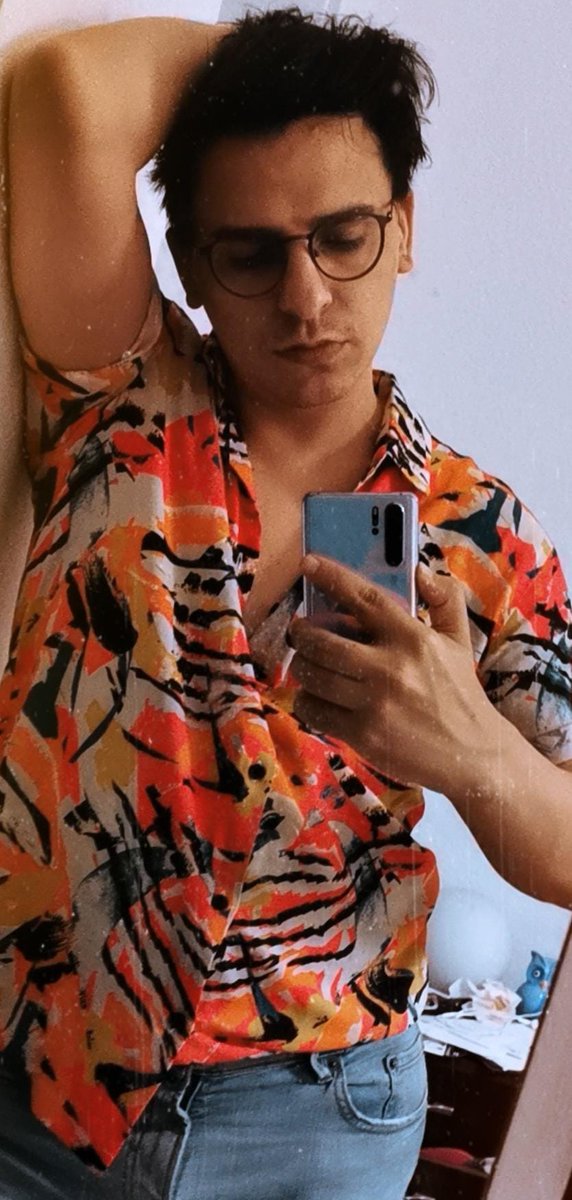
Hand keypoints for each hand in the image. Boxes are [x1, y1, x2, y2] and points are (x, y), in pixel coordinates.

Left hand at [288, 555, 501, 795]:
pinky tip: (316, 697)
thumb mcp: (459, 641)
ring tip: (309, 664)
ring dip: (303, 667)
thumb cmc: (461, 694)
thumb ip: (444, 599)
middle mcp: (390, 667)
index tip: (308, 564)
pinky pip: (315, 710)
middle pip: (322, 640)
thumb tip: (420, 570)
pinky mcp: (363, 734)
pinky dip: (307, 701)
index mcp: (412, 638)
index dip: (331, 577)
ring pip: (314, 675)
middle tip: (301, 632)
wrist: (473, 754)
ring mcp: (374, 703)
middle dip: (302, 633)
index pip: (364, 598)